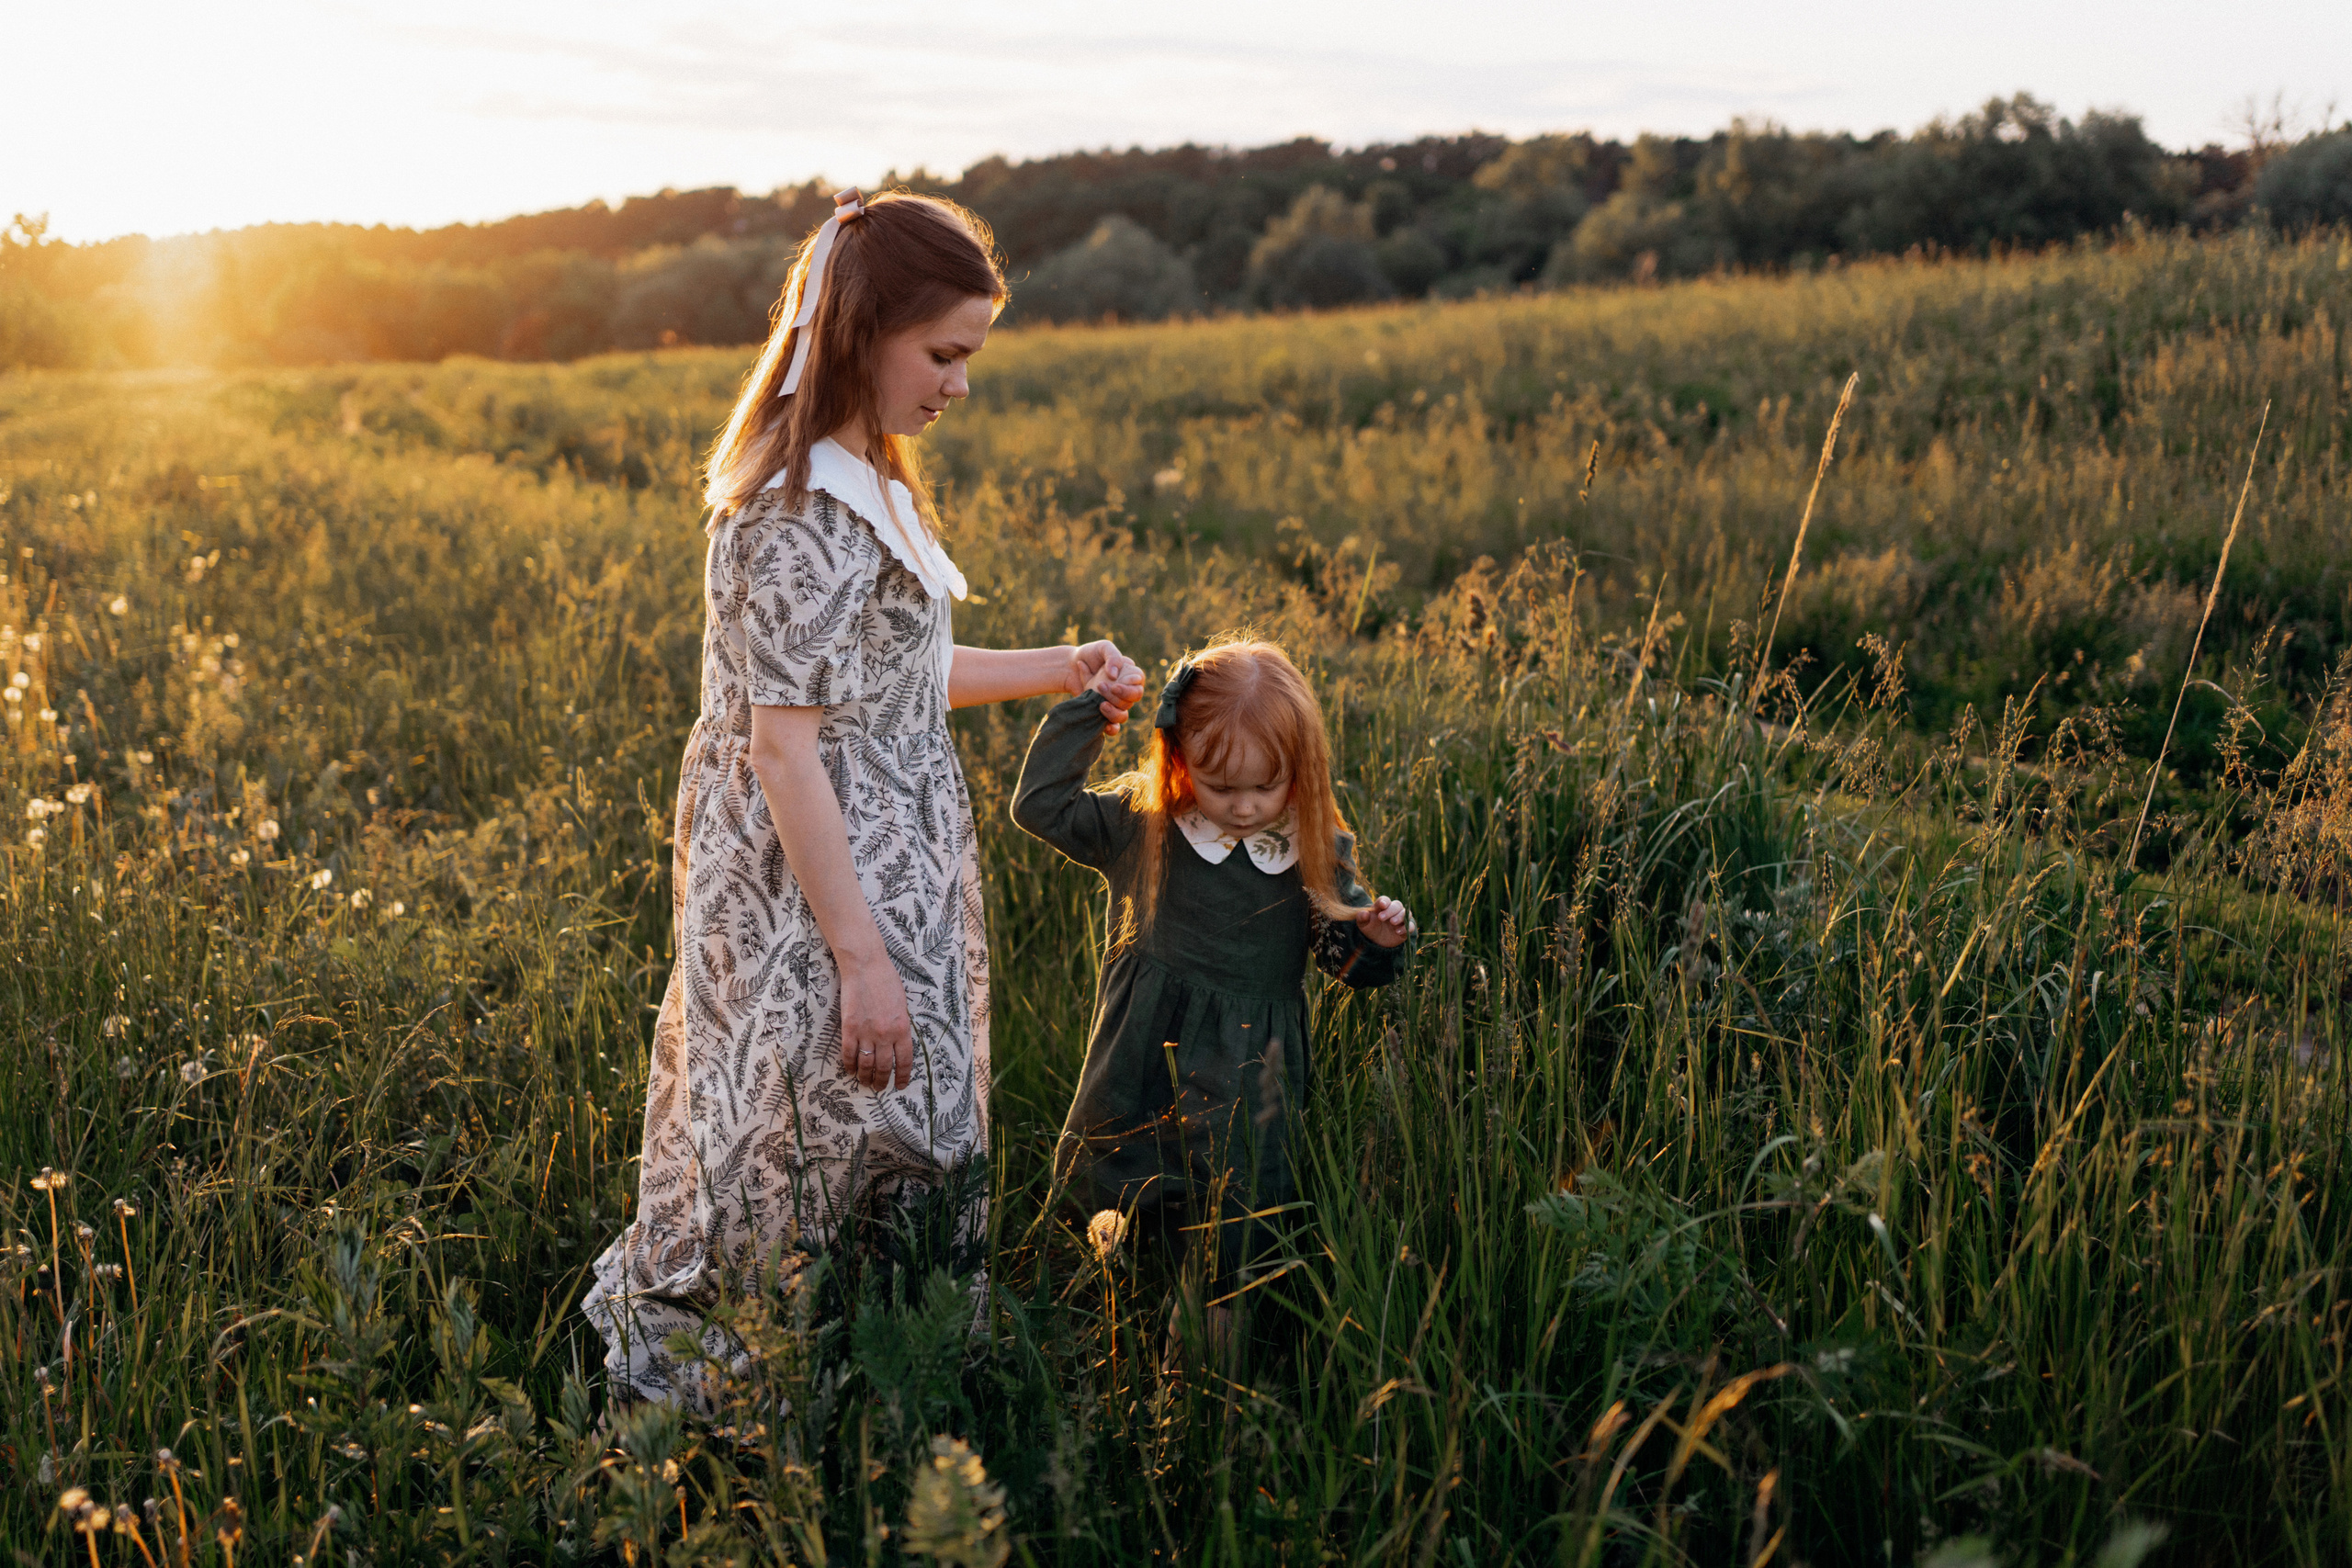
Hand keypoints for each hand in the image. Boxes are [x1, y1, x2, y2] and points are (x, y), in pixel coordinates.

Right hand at [837, 953, 913, 1090]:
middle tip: (880, 1087)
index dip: (903, 1076)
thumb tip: (897, 1043)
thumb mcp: (902, 1005)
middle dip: (882, 1081)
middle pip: (884, 1066)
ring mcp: (866, 1032)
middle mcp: (885, 1034)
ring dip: (866, 1077)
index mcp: (902, 1028)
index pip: (905, 1060)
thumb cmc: (887, 981)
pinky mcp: (849, 1028)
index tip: (901, 1085)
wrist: (866, 967)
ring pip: (866, 1064)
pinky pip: (849, 1053)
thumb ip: (900, 1026)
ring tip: (865, 1083)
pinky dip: (849, 1065)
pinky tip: (850, 1070)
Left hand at [1069, 639, 1146, 731]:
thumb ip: (1112, 656)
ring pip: (1123, 715)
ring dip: (1113, 711)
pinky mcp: (1104, 713)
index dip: (1131, 686)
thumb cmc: (1089, 654)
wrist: (1068, 667)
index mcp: (1129, 674)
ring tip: (1099, 703)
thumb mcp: (1102, 647)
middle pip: (1133, 699)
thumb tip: (1114, 675)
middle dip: (1119, 696)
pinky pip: (1114, 727)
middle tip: (1101, 686)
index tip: (1115, 684)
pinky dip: (1111, 728)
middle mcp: (1125, 690)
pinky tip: (1104, 725)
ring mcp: (1115, 703)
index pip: (1139, 682)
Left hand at [1356, 896, 1412, 949]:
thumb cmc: (1370, 928)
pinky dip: (1406, 927)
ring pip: (1406, 913)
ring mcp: (1401, 919)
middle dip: (1390, 910)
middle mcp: (1393, 910)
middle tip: (1381, 918)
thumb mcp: (1363, 924)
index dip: (1384, 901)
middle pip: (1397, 905)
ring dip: (1400, 916)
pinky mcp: (1406, 928)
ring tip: (1392, 922)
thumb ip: (1362, 918)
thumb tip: (1365, 913)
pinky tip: (1397, 931)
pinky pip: (1410, 925)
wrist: (1377, 942)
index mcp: (1382, 906)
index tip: (1382, 905)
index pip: (1385, 900)